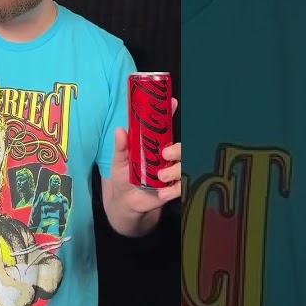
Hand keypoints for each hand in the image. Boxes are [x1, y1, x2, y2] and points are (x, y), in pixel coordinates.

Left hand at [107, 98, 180, 214]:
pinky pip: (182, 187)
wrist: (126, 202)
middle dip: (178, 149)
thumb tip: (119, 130)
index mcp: (156, 144)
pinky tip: (162, 193)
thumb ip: (120, 148)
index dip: (170, 112)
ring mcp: (173, 171)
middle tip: (165, 154)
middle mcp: (168, 155)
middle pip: (183, 146)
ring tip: (161, 177)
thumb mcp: (119, 162)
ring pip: (186, 166)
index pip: (166, 125)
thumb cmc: (124, 177)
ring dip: (176, 170)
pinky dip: (174, 190)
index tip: (172, 103)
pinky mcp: (174, 188)